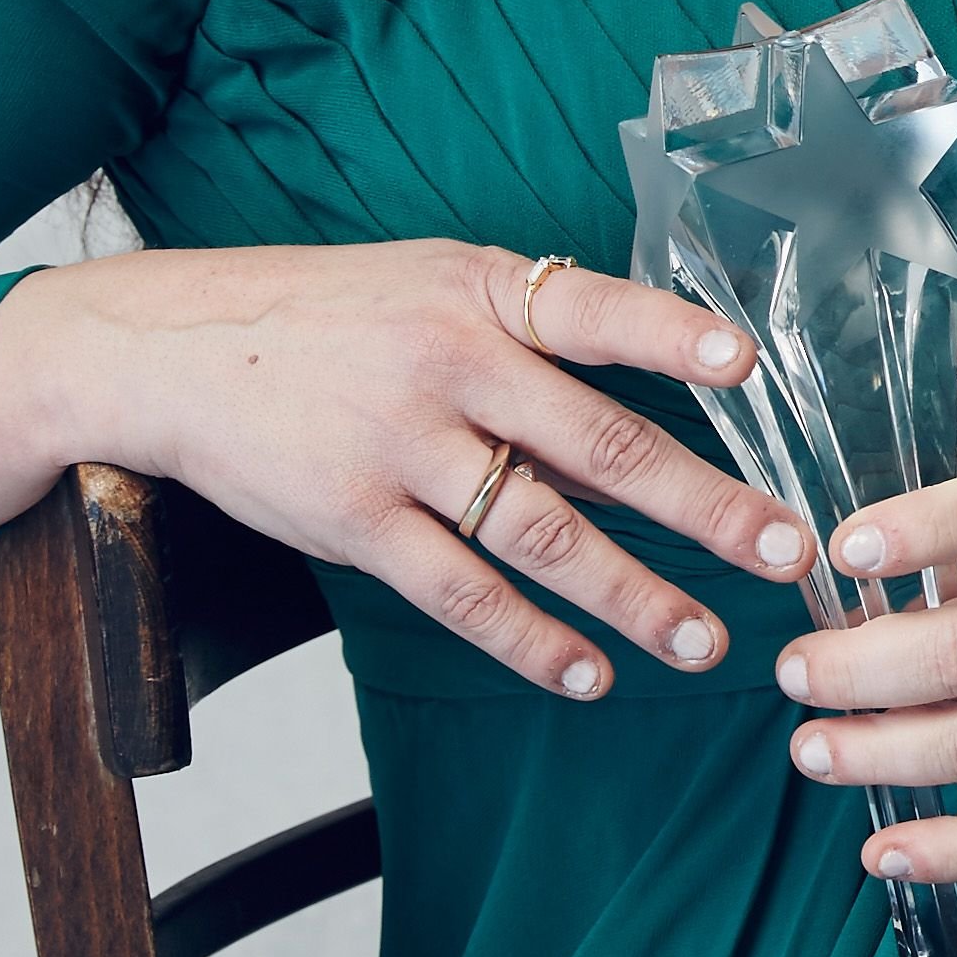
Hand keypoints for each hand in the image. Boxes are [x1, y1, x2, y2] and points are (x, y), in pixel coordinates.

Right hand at [0, 241, 807, 699]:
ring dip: (634, 597)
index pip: (594, 309)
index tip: (745, 364)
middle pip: (601, 445)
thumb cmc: (334, 316)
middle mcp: (450, 366)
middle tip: (784, 552)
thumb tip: (661, 412)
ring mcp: (401, 448)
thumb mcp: (436, 283)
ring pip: (543, 537)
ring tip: (704, 643)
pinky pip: (458, 593)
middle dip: (705, 508)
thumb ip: (539, 336)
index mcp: (483, 293)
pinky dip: (529, 640)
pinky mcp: (353, 520)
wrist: (173, 350)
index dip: (672, 334)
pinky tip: (586, 673)